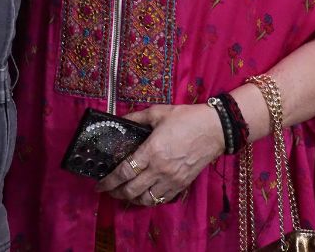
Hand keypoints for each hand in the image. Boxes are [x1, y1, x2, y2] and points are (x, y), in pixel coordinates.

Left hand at [95, 103, 224, 206]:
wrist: (215, 129)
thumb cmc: (187, 119)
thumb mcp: (158, 112)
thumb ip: (137, 117)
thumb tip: (120, 119)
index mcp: (152, 151)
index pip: (124, 172)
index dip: (108, 181)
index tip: (99, 184)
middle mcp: (160, 169)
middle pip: (131, 190)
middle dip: (115, 193)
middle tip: (107, 190)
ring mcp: (172, 180)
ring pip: (146, 199)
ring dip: (131, 199)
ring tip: (123, 194)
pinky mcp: (182, 185)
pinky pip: (161, 200)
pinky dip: (149, 200)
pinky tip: (143, 195)